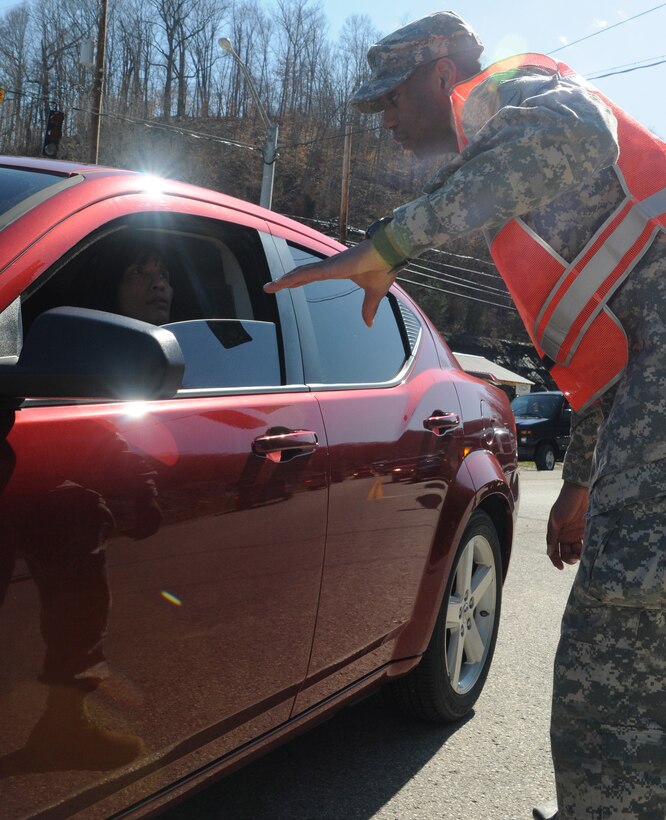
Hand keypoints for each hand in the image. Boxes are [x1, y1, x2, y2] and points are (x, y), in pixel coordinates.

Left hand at [264, 241, 395, 326]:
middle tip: (271, 286)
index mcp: (337, 270)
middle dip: (286, 280)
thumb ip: (369, 309)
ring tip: (269, 287)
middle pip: (302, 274)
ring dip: (284, 280)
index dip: (299, 279)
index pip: (312, 275)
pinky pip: (308, 273)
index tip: (287, 284)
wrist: (390, 253)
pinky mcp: (331, 267)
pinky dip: (294, 277)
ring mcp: (328, 266)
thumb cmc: (383, 268)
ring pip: (301, 273)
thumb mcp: (374, 294)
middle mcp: (329, 266)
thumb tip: (369, 324)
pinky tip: (282, 282)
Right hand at [546, 481, 588, 569]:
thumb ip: (553, 536)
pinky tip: (589, 550)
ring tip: (582, 554)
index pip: (553, 550)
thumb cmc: (565, 503)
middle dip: (568, 558)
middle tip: (574, 557)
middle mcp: (565, 535)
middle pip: (565, 552)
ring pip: (576, 550)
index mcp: (555, 533)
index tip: (560, 567)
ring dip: (578, 555)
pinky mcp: (586, 530)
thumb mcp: (556, 519)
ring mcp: (575, 533)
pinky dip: (586, 549)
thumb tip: (548, 553)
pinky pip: (585, 544)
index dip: (555, 560)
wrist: (580, 491)